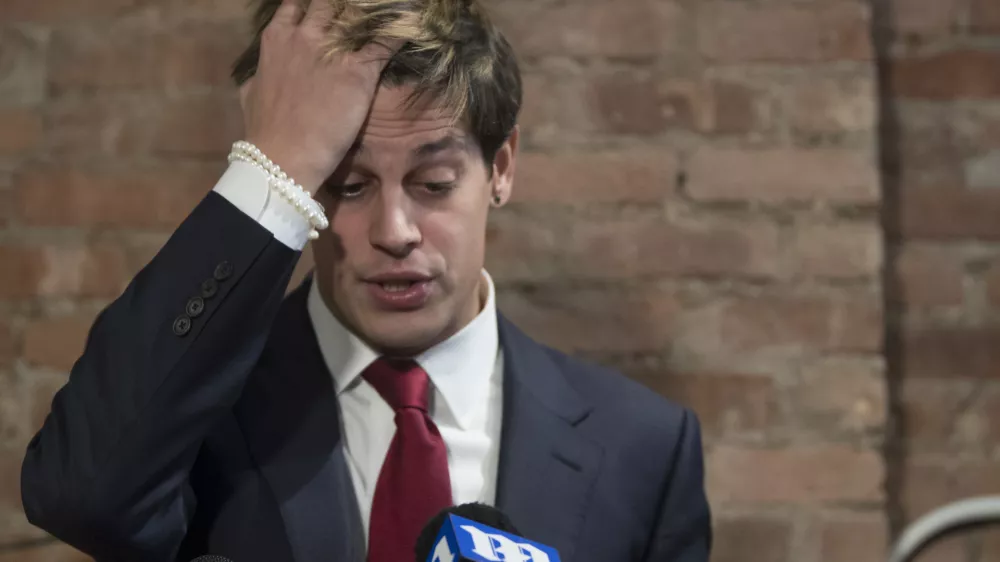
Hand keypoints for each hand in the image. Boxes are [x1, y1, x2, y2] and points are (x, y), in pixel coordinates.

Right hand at [239, 0, 398, 192]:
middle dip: (343, 7)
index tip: (324, 10)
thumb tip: (260, 74)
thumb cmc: (265, 131)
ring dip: (372, 16)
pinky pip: (384, 44)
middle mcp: (304, 36)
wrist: (283, 157)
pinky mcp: (358, 72)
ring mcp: (332, 52)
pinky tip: (410, 30)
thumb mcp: (250, 94)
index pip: (297, 5)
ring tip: (387, 14)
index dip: (312, 6)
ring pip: (357, 16)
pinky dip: (397, 35)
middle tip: (359, 12)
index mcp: (277, 39)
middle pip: (329, 4)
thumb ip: (259, 75)